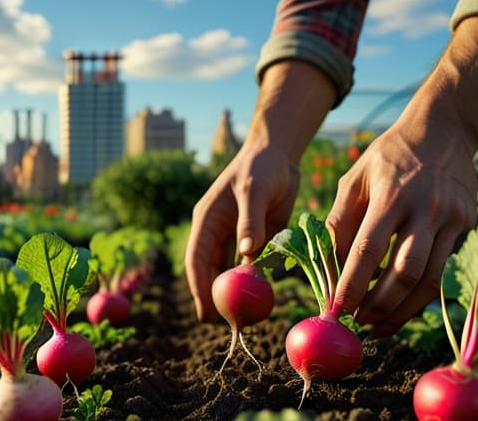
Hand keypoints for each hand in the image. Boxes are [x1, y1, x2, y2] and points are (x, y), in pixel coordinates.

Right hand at [185, 142, 299, 321]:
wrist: (280, 154)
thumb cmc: (262, 166)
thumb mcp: (254, 190)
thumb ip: (250, 221)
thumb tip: (246, 254)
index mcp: (208, 220)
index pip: (197, 259)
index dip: (199, 287)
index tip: (207, 311)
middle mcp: (218, 231)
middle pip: (210, 270)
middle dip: (215, 297)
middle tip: (226, 324)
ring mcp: (236, 236)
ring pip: (229, 271)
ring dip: (234, 292)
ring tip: (243, 318)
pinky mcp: (255, 238)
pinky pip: (251, 266)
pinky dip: (254, 281)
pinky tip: (262, 298)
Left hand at [327, 115, 477, 336]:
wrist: (444, 131)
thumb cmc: (388, 157)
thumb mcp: (355, 178)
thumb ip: (340, 220)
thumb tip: (328, 265)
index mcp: (391, 194)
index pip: (369, 248)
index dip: (352, 283)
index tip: (337, 308)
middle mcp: (425, 208)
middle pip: (405, 271)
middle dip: (379, 305)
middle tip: (358, 322)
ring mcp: (451, 218)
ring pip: (430, 279)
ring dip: (402, 310)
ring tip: (377, 325)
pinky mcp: (467, 225)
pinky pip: (444, 271)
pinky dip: (421, 296)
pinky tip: (401, 308)